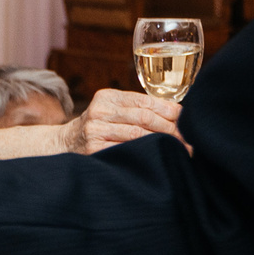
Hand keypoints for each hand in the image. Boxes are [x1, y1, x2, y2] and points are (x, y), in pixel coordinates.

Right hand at [66, 89, 186, 152]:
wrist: (64, 145)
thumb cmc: (99, 128)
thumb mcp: (113, 112)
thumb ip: (138, 109)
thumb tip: (179, 114)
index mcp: (108, 97)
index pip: (146, 101)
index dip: (170, 111)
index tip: (187, 121)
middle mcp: (100, 110)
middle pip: (144, 117)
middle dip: (170, 129)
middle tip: (188, 140)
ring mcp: (95, 129)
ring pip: (137, 134)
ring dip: (162, 143)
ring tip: (179, 150)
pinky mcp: (93, 148)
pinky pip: (126, 150)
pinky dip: (146, 153)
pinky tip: (158, 157)